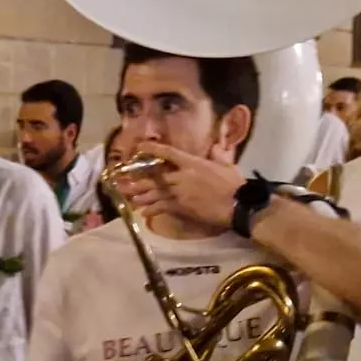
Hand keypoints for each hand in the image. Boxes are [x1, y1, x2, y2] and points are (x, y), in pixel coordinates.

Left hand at [121, 142, 246, 231]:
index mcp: (192, 163)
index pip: (168, 153)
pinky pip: (161, 208)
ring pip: (154, 193)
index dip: (152, 149)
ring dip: (141, 195)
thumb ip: (217, 155)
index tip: (139, 147)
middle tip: (123, 180)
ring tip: (129, 197)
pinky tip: (143, 213)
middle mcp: (181, 176)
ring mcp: (179, 193)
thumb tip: (215, 147)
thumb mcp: (227, 165)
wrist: (237, 205)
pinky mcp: (180, 208)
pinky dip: (151, 210)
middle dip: (138, 178)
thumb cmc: (234, 184)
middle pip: (155, 176)